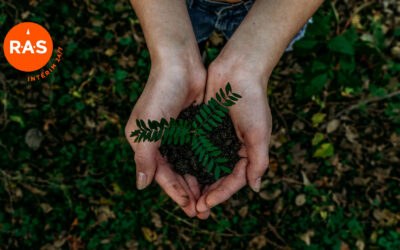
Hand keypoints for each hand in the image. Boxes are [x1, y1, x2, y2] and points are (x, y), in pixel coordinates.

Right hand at [125, 59, 205, 216]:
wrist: (180, 64)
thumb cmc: (160, 93)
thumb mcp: (147, 128)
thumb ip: (144, 157)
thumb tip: (141, 186)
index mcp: (145, 144)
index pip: (161, 175)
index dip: (175, 193)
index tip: (189, 208)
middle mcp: (160, 142)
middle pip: (175, 174)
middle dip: (188, 192)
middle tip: (203, 211)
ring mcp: (177, 135)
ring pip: (188, 165)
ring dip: (198, 182)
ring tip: (210, 199)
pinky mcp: (192, 127)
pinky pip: (198, 151)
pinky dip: (205, 165)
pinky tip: (216, 176)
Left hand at [195, 55, 271, 218]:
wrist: (237, 70)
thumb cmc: (252, 100)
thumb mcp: (259, 132)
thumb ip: (258, 161)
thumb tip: (255, 188)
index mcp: (247, 152)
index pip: (234, 180)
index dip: (221, 194)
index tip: (206, 204)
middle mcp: (231, 148)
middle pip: (218, 178)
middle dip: (207, 194)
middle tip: (194, 209)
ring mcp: (217, 139)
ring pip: (205, 167)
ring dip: (196, 182)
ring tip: (185, 197)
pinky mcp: (203, 128)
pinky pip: (195, 150)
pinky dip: (188, 162)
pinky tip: (178, 172)